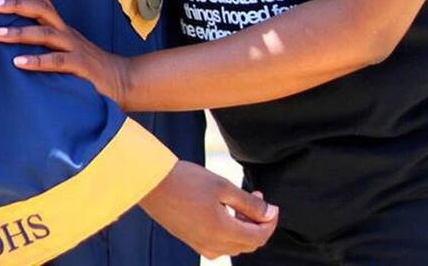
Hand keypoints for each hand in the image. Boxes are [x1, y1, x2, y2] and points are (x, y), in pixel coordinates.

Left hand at [0, 0, 127, 106]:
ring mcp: (74, 47)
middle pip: (41, 10)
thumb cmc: (86, 66)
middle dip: (17, 4)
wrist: (121, 79)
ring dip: (20, 33)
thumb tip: (13, 35)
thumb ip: (45, 42)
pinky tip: (18, 62)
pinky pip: (57, 61)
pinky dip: (37, 61)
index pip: (41, 0)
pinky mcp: (80, 66)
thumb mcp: (64, 48)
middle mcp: (66, 32)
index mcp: (61, 26)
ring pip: (45, 34)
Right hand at [141, 160, 278, 258]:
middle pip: (248, 244)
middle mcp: (213, 246)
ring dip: (244, 227)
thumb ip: (248, 203)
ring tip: (243, 201)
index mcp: (223, 233)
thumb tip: (269, 213)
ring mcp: (201, 245)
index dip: (270, 222)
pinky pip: (220, 245)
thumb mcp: (222, 187)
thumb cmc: (188, 181)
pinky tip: (226, 210)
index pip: (258, 237)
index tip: (273, 205)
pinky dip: (230, 231)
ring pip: (234, 245)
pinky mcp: (192, 241)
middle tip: (258, 198)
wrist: (154, 185)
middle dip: (258, 223)